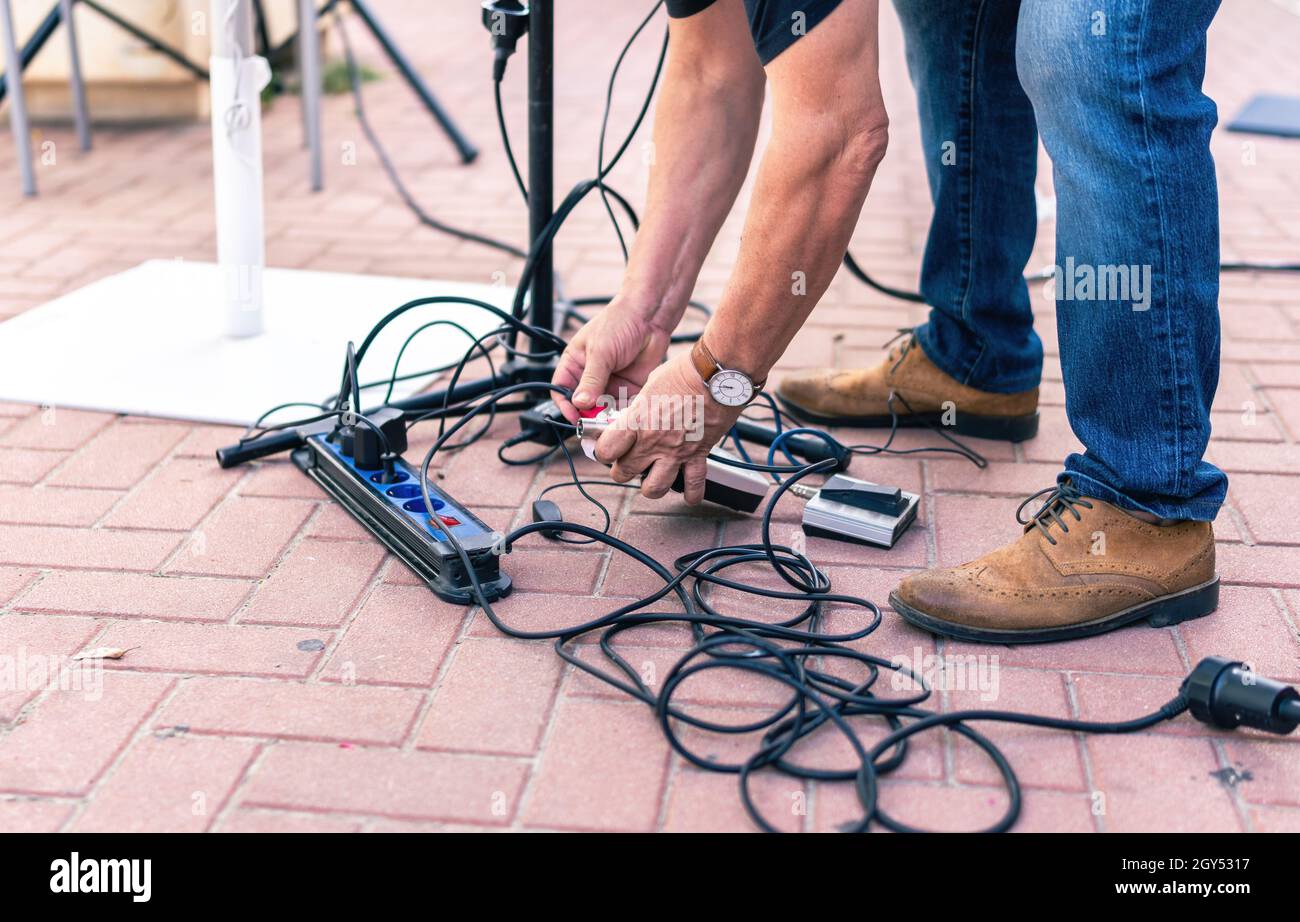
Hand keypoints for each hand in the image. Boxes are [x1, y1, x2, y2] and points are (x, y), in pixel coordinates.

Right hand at [552, 300, 671, 423]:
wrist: (650, 316)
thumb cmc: (619, 322)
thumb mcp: (600, 351)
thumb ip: (591, 380)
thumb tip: (580, 403)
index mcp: (575, 363)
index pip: (561, 390)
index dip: (564, 405)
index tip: (573, 416)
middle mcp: (590, 376)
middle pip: (582, 404)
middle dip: (586, 414)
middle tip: (594, 422)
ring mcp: (609, 383)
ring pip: (602, 409)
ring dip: (605, 417)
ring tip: (611, 420)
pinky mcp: (628, 388)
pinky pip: (622, 408)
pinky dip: (622, 414)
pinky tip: (624, 415)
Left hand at [593, 351, 744, 504]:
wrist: (717, 375)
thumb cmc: (685, 372)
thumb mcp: (650, 384)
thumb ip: (640, 406)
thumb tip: (636, 412)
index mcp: (637, 421)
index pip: (607, 450)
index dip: (604, 451)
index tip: (608, 448)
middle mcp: (653, 441)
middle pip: (624, 472)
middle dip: (623, 470)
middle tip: (628, 462)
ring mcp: (676, 451)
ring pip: (654, 488)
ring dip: (651, 486)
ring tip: (653, 477)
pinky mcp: (698, 454)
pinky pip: (694, 484)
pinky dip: (692, 494)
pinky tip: (689, 496)